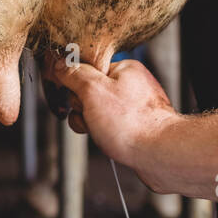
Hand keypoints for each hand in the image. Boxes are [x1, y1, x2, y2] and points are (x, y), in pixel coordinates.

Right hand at [43, 56, 182, 189]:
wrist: (158, 154)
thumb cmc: (132, 123)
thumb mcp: (93, 91)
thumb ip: (74, 74)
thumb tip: (59, 63)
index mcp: (123, 69)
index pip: (86, 70)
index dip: (75, 86)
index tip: (75, 97)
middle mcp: (130, 85)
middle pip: (88, 92)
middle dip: (83, 109)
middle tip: (93, 116)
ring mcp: (133, 107)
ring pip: (96, 112)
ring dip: (90, 124)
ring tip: (102, 131)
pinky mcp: (134, 126)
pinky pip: (108, 126)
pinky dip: (102, 134)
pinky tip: (109, 140)